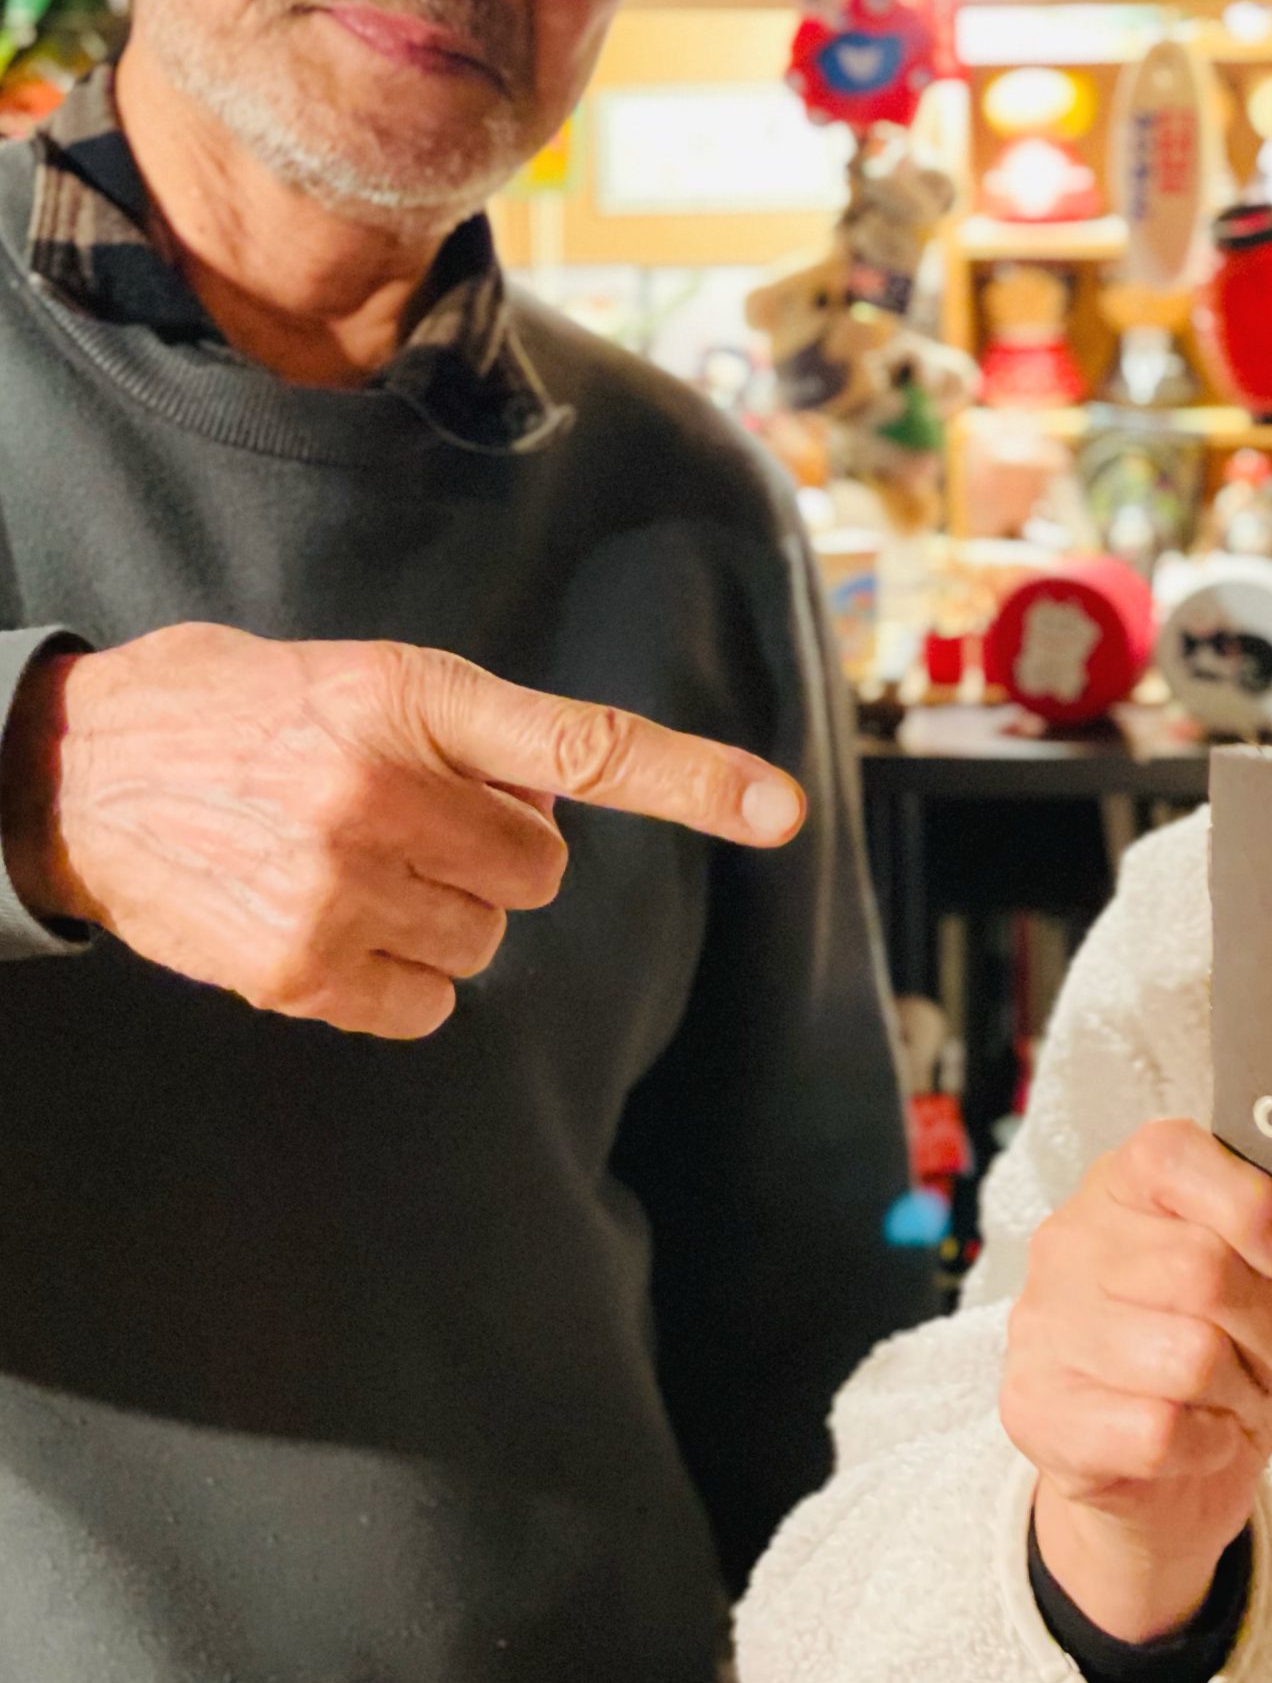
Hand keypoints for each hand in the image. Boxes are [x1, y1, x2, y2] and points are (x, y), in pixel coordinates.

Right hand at [0, 624, 804, 1038]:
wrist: (80, 773)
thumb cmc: (243, 715)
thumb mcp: (360, 678)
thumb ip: (467, 736)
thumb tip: (548, 814)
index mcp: (412, 695)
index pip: (580, 745)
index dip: (691, 780)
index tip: (779, 810)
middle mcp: (382, 786)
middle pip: (538, 872)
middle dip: (491, 854)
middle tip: (405, 818)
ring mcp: (340, 883)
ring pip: (485, 942)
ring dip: (440, 915)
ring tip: (348, 861)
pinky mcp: (300, 967)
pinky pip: (425, 1004)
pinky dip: (396, 976)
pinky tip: (326, 920)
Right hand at [1002, 1117, 1271, 1642]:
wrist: (1150, 1477)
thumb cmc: (1206, 1355)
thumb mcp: (1254, 1287)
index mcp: (1120, 1186)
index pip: (1171, 1155)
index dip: (1252, 1205)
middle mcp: (1069, 1242)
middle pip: (1202, 1268)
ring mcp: (1042, 1325)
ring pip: (1189, 1356)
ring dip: (1243, 1395)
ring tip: (1240, 1402)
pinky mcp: (1035, 1409)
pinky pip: (1157, 1430)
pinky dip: (1208, 1445)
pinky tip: (1202, 1439)